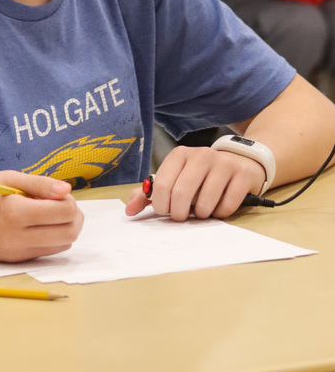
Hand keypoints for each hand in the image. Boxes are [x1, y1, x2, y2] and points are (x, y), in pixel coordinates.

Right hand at [0, 170, 83, 261]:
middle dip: (73, 216)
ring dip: (65, 228)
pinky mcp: (15, 261)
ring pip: (61, 246)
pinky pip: (45, 251)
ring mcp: (18, 253)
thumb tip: (67, 190)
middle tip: (60, 203)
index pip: (64, 213)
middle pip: (69, 234)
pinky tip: (37, 224)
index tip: (58, 192)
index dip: (69, 201)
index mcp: (16, 213)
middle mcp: (19, 238)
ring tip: (49, 212)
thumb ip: (39, 184)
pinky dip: (51, 238)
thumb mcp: (5, 179)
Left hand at [124, 146, 265, 220]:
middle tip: (181, 217)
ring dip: (201, 215)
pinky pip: (227, 205)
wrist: (238, 162)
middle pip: (181, 193)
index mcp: (179, 155)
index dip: (161, 205)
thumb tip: (129, 211)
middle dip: (179, 213)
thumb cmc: (199, 176)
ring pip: (205, 201)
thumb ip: (149, 193)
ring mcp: (223, 163)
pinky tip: (218, 207)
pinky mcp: (241, 174)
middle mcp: (201, 155)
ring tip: (201, 211)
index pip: (161, 184)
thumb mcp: (174, 178)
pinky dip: (220, 213)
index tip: (165, 211)